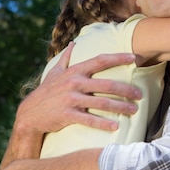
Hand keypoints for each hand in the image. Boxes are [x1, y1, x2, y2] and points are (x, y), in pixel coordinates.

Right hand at [14, 41, 142, 133]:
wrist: (29, 114)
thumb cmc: (46, 92)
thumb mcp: (54, 72)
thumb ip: (66, 58)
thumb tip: (73, 43)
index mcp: (74, 71)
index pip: (100, 60)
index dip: (119, 58)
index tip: (135, 58)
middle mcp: (74, 82)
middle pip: (107, 84)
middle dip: (126, 90)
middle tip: (140, 95)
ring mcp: (71, 99)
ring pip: (102, 102)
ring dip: (120, 107)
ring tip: (134, 111)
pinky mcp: (67, 114)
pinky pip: (89, 119)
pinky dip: (104, 123)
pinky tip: (116, 127)